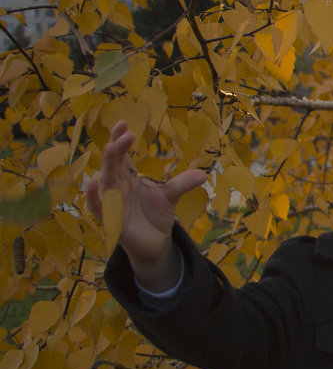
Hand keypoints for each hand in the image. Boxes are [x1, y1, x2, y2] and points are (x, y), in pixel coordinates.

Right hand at [86, 121, 206, 289]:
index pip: (121, 156)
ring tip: (110, 148)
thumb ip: (182, 184)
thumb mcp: (169, 196)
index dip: (121, 140)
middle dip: (117, 149)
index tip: (124, 124)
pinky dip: (95, 198)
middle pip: (113, 165)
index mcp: (128, 178)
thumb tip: (203, 174)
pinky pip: (99, 209)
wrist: (155, 243)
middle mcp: (117, 188)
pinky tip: (94, 185)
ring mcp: (113, 204)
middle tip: (125, 133)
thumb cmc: (155, 215)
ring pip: (106, 183)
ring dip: (107, 166)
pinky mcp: (112, 222)